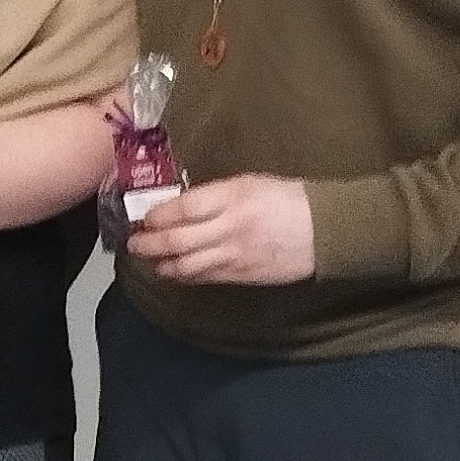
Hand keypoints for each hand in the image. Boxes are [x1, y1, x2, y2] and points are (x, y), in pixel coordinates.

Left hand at [126, 172, 316, 287]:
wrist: (326, 231)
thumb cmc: (288, 200)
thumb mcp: (250, 183)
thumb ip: (214, 194)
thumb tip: (179, 205)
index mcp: (233, 197)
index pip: (183, 209)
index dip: (157, 216)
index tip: (143, 217)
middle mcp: (230, 228)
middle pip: (177, 241)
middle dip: (148, 244)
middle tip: (133, 242)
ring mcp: (235, 255)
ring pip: (185, 266)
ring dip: (160, 264)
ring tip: (146, 259)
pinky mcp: (242, 276)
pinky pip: (204, 278)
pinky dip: (182, 275)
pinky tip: (171, 271)